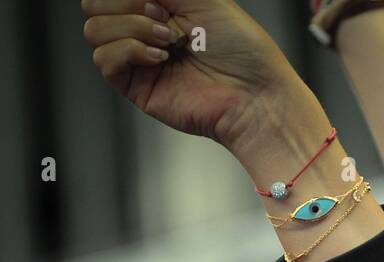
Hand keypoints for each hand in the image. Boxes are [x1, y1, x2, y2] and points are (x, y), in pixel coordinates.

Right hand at [82, 0, 304, 151]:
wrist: (255, 96)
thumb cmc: (244, 50)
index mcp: (161, 6)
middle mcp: (145, 30)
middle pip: (93, 5)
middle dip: (125, 3)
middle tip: (163, 16)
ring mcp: (138, 59)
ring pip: (93, 30)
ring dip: (131, 27)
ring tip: (169, 41)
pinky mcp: (136, 86)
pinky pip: (103, 60)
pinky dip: (129, 51)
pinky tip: (160, 58)